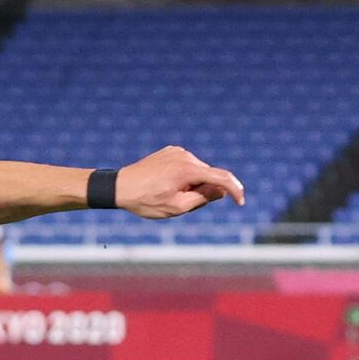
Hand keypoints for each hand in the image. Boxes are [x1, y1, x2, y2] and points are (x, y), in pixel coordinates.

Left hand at [117, 146, 245, 218]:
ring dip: (192, 184)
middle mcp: (185, 156)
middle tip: (182, 203)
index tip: (240, 202)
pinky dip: (184, 176)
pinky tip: (165, 184)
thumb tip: (221, 190)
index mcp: (188, 170)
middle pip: (208, 176)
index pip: (221, 178)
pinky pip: (186, 166)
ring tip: (168, 193)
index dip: (235, 190)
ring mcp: (177, 152)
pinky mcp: (169, 151)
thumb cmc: (145, 201)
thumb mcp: (176, 207)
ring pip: (197, 171)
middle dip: (203, 191)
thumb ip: (202, 199)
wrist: (118, 187)